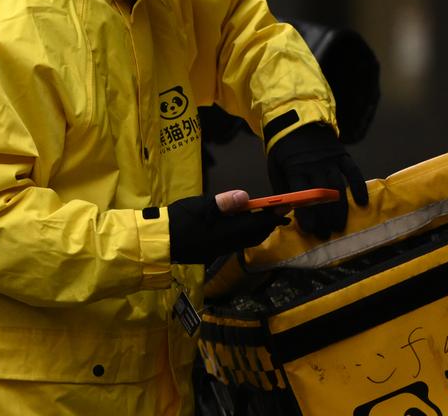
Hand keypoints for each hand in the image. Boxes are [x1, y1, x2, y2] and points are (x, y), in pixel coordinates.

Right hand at [167, 190, 287, 263]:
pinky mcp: (211, 251)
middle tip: (280, 214)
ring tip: (264, 220)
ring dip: (257, 231)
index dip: (273, 216)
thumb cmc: (180, 220)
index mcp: (228, 231)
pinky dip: (244, 234)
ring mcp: (219, 249)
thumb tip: (246, 197)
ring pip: (246, 241)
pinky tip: (240, 228)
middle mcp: (228, 243)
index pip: (257, 225)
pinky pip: (235, 243)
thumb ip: (224, 202)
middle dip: (268, 225)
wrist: (160, 241)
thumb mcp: (201, 206)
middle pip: (255, 236)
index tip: (287, 209)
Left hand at [267, 123, 367, 238]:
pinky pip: (353, 171)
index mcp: (295, 168)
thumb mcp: (274, 167)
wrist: (297, 120)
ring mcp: (331, 159)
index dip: (307, 214)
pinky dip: (359, 186)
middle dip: (325, 217)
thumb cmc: (283, 148)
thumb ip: (281, 189)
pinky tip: (362, 202)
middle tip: (327, 234)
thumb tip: (283, 212)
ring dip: (340, 208)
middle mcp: (315, 165)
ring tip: (340, 226)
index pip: (303, 195)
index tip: (311, 231)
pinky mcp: (342, 154)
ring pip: (338, 187)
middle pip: (323, 195)